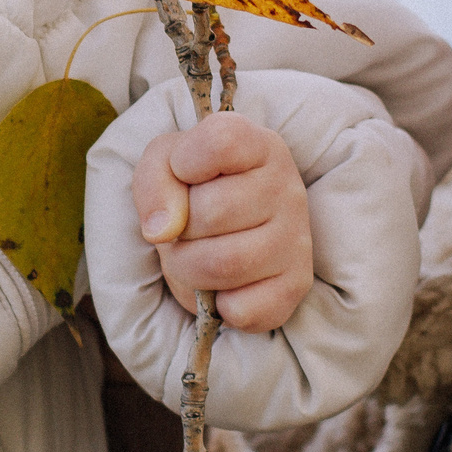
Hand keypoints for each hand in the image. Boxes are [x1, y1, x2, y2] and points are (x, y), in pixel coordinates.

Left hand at [132, 112, 312, 333]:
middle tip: (185, 229)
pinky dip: (218, 305)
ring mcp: (297, 239)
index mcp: (261, 145)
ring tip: (195, 257)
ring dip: (188, 269)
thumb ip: (154, 180)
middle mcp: (287, 188)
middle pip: (210, 213)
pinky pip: (241, 308)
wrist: (223, 234)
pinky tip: (223, 286)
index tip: (184, 174)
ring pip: (221, 264)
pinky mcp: (295, 286)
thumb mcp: (164, 165)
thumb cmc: (196, 190)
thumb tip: (163, 230)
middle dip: (178, 230)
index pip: (219, 142)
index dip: (183, 163)